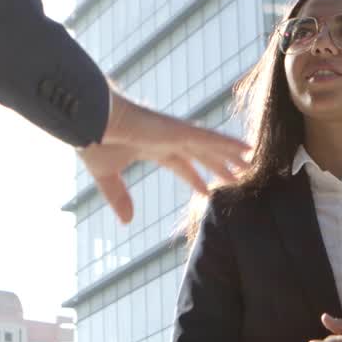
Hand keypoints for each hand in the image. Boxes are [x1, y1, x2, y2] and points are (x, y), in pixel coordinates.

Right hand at [78, 89, 250, 222]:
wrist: (90, 120)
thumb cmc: (94, 141)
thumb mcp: (107, 176)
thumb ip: (119, 197)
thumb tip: (128, 222)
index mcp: (150, 147)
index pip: (178, 164)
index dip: (194, 177)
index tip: (207, 189)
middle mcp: (166, 139)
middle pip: (200, 154)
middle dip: (218, 166)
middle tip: (238, 177)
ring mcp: (174, 133)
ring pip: (211, 146)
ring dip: (231, 155)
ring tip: (251, 163)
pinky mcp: (178, 130)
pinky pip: (211, 138)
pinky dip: (231, 143)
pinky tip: (248, 148)